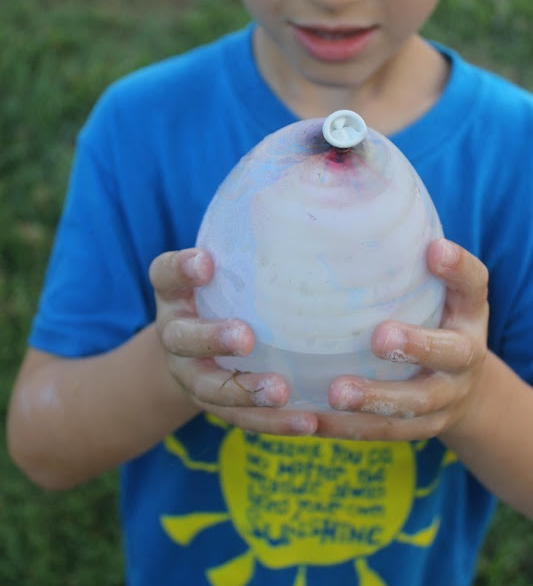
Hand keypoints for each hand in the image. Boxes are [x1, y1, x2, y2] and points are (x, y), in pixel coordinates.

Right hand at [149, 248, 317, 435]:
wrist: (192, 353)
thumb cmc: (226, 292)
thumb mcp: (229, 265)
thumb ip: (256, 234)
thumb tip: (322, 163)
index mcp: (175, 293)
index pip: (165, 274)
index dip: (180, 268)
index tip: (204, 261)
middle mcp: (175, 333)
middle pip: (182, 338)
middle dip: (211, 337)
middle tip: (245, 336)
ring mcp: (191, 374)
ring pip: (210, 387)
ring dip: (244, 391)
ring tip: (280, 390)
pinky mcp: (215, 406)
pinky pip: (242, 419)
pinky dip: (273, 423)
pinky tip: (307, 421)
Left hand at [317, 238, 489, 440]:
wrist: (464, 390)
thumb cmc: (434, 322)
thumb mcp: (435, 293)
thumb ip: (407, 264)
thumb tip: (349, 205)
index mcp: (468, 315)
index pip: (474, 287)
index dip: (458, 269)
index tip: (435, 250)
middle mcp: (465, 358)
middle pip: (450, 354)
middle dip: (417, 347)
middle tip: (381, 338)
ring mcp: (445, 399)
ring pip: (415, 405)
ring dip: (376, 399)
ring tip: (337, 392)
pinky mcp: (420, 430)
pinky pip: (385, 434)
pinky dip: (349, 429)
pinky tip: (313, 420)